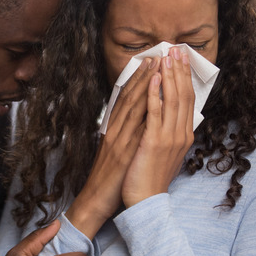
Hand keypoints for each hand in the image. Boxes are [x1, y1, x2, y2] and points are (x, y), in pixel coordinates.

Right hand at [66, 57, 160, 238]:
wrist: (96, 200)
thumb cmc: (110, 178)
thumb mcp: (116, 151)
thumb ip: (125, 134)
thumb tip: (141, 122)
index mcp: (113, 129)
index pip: (127, 99)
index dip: (138, 79)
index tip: (150, 62)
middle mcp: (115, 130)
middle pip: (130, 97)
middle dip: (144, 75)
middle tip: (158, 55)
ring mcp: (118, 139)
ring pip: (132, 106)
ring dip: (145, 84)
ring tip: (158, 66)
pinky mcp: (123, 151)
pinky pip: (135, 127)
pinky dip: (145, 110)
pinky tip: (155, 98)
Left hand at [122, 47, 194, 206]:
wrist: (145, 201)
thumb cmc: (150, 177)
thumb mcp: (165, 151)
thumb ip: (168, 132)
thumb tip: (168, 115)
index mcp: (184, 135)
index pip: (188, 100)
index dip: (185, 77)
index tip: (182, 59)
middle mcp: (181, 134)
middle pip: (184, 95)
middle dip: (180, 70)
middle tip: (177, 49)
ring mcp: (169, 137)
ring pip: (173, 100)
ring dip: (170, 75)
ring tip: (166, 56)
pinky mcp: (153, 141)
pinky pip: (156, 112)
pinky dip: (155, 92)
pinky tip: (154, 77)